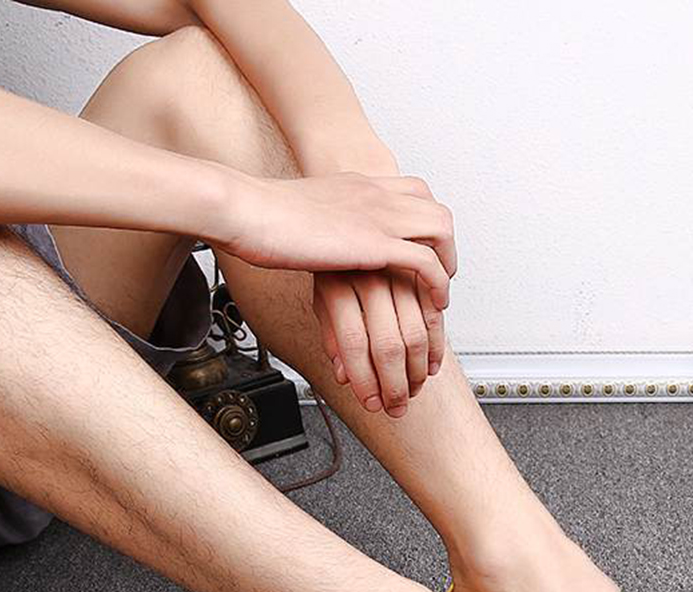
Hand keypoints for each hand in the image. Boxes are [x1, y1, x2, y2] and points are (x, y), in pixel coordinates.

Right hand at [211, 171, 455, 308]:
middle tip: (440, 274)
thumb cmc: (259, 215)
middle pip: (435, 209)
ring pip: (441, 231)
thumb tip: (320, 243)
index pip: (414, 192)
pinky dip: (436, 285)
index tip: (423, 248)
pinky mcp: (374, 244)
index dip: (425, 220)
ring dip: (448, 263)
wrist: (245, 209)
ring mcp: (377, 216)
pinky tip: (432, 304)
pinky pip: (426, 263)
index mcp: (359, 186)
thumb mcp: (302, 212)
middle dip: (445, 244)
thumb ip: (322, 223)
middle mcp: (375, 195)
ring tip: (439, 293)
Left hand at [314, 269, 446, 416]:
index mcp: (337, 285)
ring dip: (417, 371)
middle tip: (396, 405)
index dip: (364, 381)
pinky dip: (436, 346)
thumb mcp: (322, 297)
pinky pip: (434, 316)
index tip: (371, 402)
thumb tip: (345, 376)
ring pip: (415, 334)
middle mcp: (368, 277)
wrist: (344, 220)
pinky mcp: (420, 273)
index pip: (352, 344)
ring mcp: (396, 274)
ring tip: (413, 389)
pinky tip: (431, 365)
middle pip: (387, 344)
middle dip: (394, 385)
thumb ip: (333, 335)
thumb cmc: (333, 260)